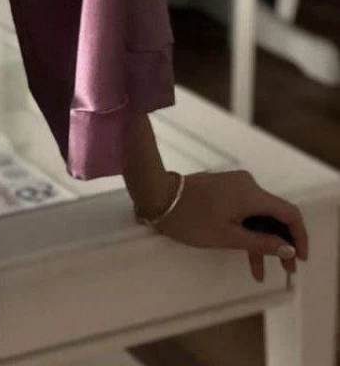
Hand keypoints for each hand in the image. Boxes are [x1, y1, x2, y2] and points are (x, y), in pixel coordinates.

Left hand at [148, 169, 308, 282]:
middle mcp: (247, 185)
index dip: (299, 237)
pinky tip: (248, 255)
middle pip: (274, 215)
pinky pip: (244, 210)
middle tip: (286, 270)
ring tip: (262, 272)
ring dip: (263, 241)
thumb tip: (288, 248)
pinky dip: (248, 231)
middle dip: (281, 243)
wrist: (157, 195)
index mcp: (251, 193)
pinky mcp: (223, 189)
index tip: (299, 259)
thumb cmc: (190, 218)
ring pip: (258, 215)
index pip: (289, 213)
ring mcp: (234, 185)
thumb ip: (261, 243)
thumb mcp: (228, 236)